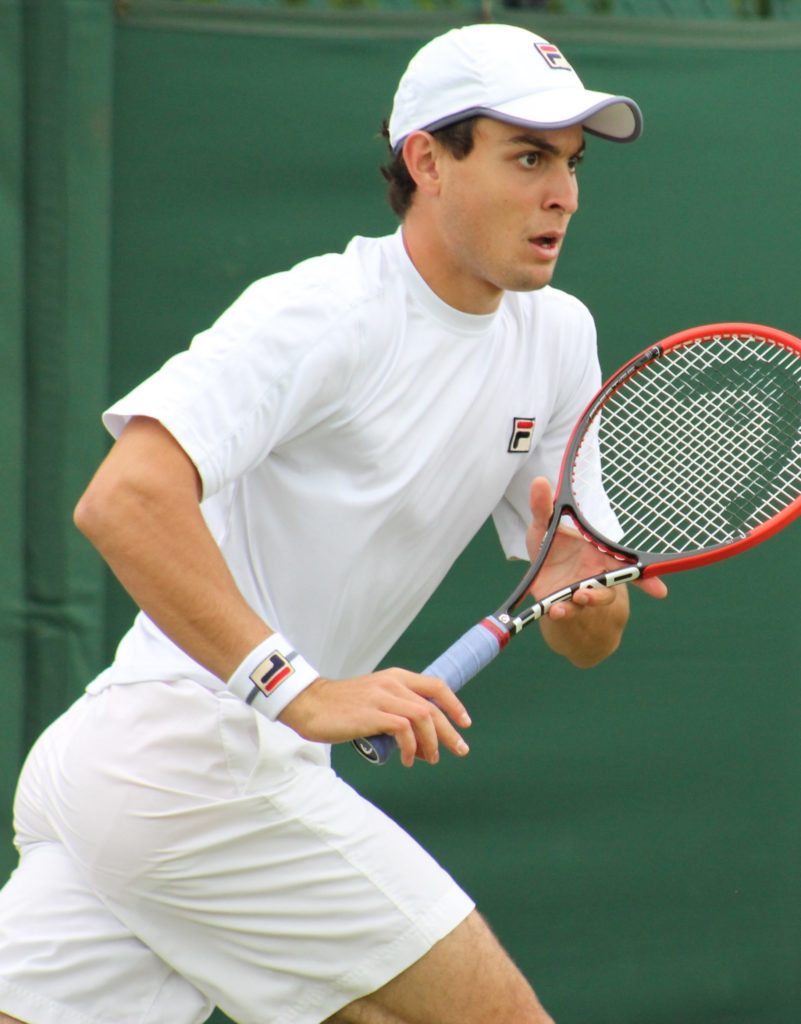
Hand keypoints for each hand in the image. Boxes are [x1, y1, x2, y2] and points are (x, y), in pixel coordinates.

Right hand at [277, 670, 471, 767]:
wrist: (309, 704)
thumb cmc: (340, 707)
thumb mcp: (373, 698)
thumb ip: (394, 709)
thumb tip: (417, 738)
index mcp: (395, 677)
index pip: (435, 685)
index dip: (454, 704)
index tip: (464, 722)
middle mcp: (392, 683)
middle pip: (433, 706)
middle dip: (450, 731)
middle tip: (460, 750)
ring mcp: (382, 697)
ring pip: (423, 717)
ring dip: (432, 742)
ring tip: (430, 759)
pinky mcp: (372, 714)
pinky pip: (404, 730)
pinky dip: (411, 748)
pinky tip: (408, 760)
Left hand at [526, 477, 667, 621]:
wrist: (537, 577)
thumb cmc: (549, 549)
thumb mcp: (543, 526)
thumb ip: (543, 507)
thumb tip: (540, 480)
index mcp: (598, 555)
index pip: (627, 563)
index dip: (646, 577)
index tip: (662, 590)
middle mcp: (594, 575)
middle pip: (618, 584)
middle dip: (631, 587)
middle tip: (647, 590)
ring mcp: (579, 592)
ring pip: (594, 599)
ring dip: (589, 599)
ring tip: (578, 596)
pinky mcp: (562, 605)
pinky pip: (566, 611)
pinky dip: (562, 612)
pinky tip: (554, 611)